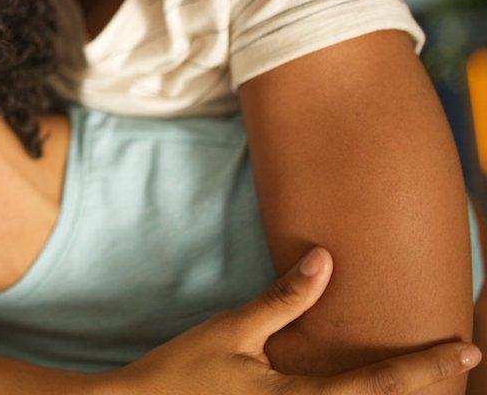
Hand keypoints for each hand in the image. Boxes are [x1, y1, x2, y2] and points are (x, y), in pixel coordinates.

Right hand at [112, 247, 479, 394]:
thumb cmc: (183, 371)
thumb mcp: (232, 330)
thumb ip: (283, 300)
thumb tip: (325, 260)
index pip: (380, 385)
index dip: (428, 367)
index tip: (466, 349)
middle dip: (425, 390)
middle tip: (462, 365)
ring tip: (428, 381)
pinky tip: (369, 393)